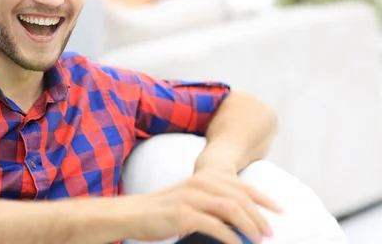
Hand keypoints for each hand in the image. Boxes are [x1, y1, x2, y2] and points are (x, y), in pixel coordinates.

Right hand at [129, 169, 282, 243]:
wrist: (134, 213)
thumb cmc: (164, 210)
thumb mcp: (191, 198)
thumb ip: (213, 202)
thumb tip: (240, 217)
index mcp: (204, 177)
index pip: (241, 185)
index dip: (264, 197)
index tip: (280, 209)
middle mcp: (200, 183)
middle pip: (240, 197)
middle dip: (259, 216)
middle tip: (270, 233)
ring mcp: (191, 198)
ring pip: (231, 209)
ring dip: (249, 226)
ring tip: (259, 240)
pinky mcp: (184, 215)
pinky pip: (215, 226)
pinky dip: (231, 237)